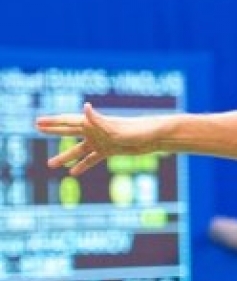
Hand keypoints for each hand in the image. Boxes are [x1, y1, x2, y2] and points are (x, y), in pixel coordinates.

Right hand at [35, 102, 158, 174]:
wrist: (155, 137)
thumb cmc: (138, 130)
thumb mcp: (116, 127)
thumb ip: (99, 120)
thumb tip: (86, 107)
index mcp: (94, 124)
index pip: (69, 121)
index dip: (53, 122)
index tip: (37, 122)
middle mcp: (95, 132)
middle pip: (70, 132)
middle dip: (54, 131)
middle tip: (37, 129)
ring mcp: (102, 142)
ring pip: (78, 150)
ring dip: (65, 157)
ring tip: (50, 164)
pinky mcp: (110, 151)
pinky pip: (93, 160)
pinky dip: (83, 166)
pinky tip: (73, 174)